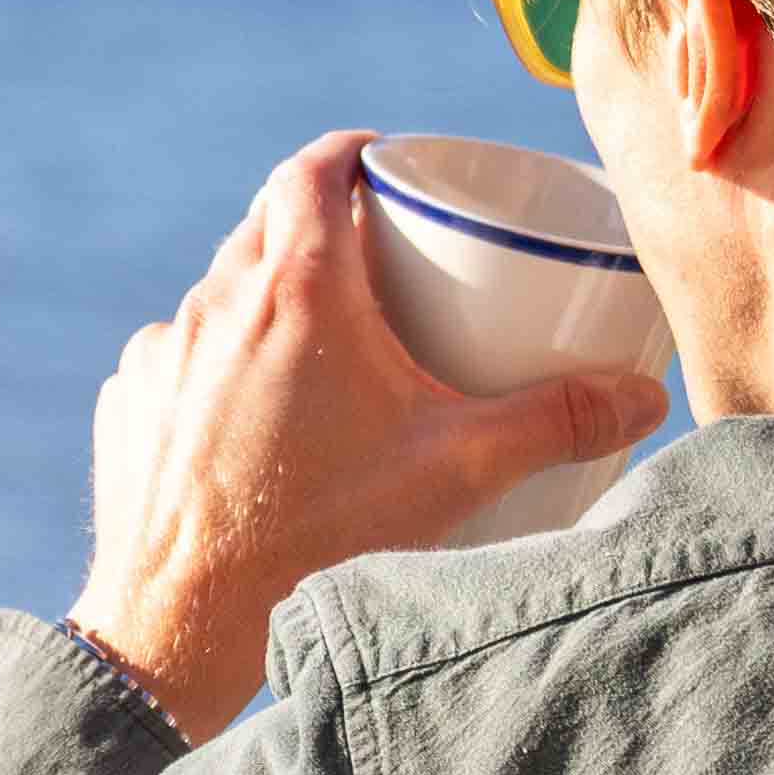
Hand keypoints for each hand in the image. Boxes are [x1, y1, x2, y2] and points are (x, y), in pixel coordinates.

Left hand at [70, 135, 660, 735]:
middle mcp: (218, 302)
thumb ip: (555, 424)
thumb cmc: (319, 536)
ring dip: (269, 303)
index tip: (385, 165)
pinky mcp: (130, 405)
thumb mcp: (456, 473)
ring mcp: (164, 352)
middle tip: (379, 265)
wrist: (182, 621)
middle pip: (269, 224)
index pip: (315, 168)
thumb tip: (643, 398)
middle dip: (323, 228)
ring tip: (323, 356)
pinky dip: (220, 368)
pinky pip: (181, 359)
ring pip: (223, 294)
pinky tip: (253, 423)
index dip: (353, 154)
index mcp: (298, 288)